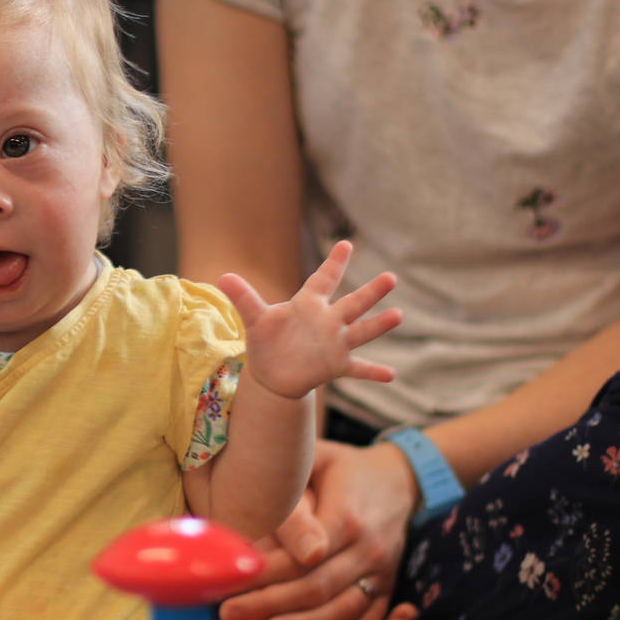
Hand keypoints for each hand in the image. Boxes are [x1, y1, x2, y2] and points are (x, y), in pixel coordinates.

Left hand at [217, 240, 401, 398]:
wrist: (273, 373)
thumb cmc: (267, 340)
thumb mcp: (255, 319)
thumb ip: (243, 298)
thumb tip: (222, 275)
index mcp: (309, 305)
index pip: (323, 279)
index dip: (333, 263)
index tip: (345, 244)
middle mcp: (328, 321)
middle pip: (353, 303)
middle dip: (371, 292)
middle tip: (390, 278)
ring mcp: (335, 343)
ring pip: (361, 331)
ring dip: (378, 325)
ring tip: (397, 315)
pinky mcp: (336, 365)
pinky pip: (358, 368)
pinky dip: (373, 371)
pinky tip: (391, 374)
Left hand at [219, 440, 418, 619]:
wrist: (400, 479)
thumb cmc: (341, 468)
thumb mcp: (317, 462)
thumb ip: (298, 500)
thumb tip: (288, 538)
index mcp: (347, 518)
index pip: (300, 557)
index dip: (263, 573)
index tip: (227, 582)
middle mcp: (368, 549)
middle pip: (317, 588)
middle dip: (270, 604)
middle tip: (228, 614)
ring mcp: (381, 571)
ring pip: (343, 609)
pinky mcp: (387, 585)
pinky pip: (370, 619)